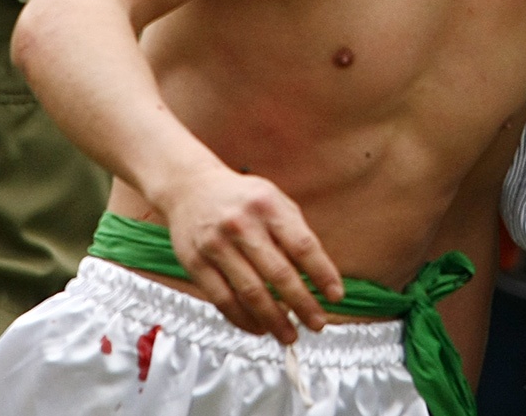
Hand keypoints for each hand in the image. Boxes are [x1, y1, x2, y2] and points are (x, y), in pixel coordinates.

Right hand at [159, 168, 344, 343]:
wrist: (190, 189)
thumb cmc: (242, 200)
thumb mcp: (274, 201)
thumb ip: (294, 233)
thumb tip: (317, 276)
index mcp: (268, 206)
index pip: (302, 245)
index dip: (322, 274)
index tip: (335, 296)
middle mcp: (242, 225)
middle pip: (278, 273)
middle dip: (302, 304)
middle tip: (318, 324)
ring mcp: (216, 245)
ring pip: (250, 292)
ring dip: (274, 320)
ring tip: (290, 335)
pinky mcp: (196, 264)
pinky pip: (223, 300)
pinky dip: (243, 320)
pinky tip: (259, 329)